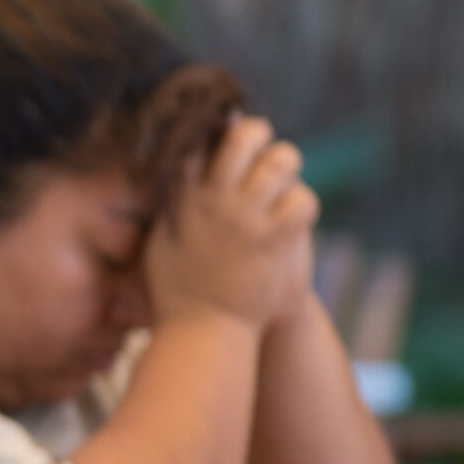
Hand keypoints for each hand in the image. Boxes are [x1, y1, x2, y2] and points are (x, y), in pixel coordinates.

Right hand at [146, 116, 318, 332]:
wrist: (202, 332)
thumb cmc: (176, 293)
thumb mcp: (159, 244)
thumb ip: (171, 210)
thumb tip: (176, 183)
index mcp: (182, 199)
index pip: (198, 143)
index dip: (213, 131)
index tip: (220, 135)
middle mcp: (214, 202)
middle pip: (243, 138)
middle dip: (258, 134)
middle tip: (262, 148)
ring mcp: (246, 219)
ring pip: (282, 162)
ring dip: (286, 168)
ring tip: (282, 183)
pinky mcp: (275, 240)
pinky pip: (304, 200)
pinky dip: (303, 205)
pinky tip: (293, 219)